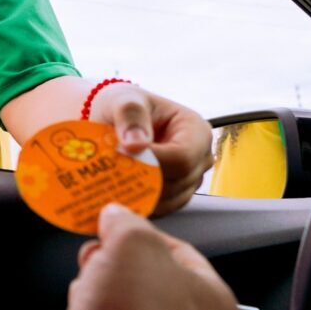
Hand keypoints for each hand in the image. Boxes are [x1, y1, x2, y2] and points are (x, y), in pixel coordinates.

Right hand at [63, 204, 236, 309]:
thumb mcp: (129, 244)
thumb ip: (124, 221)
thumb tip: (115, 215)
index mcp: (212, 297)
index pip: (177, 247)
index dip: (139, 232)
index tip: (114, 225)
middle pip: (147, 274)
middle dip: (114, 262)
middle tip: (99, 257)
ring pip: (126, 301)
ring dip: (100, 288)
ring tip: (90, 290)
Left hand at [90, 84, 212, 214]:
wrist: (113, 119)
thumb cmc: (123, 105)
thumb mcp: (124, 100)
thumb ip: (130, 115)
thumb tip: (136, 143)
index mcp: (196, 130)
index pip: (182, 158)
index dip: (153, 164)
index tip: (122, 159)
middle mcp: (200, 157)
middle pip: (176, 183)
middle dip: (142, 181)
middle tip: (111, 172)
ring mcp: (190, 179)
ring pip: (169, 201)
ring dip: (139, 195)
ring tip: (112, 181)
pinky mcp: (176, 195)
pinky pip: (160, 209)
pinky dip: (139, 203)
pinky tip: (119, 192)